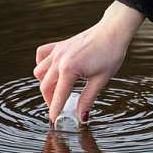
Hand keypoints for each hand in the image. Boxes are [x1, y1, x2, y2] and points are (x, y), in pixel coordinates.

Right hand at [34, 1, 143, 123]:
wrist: (113, 31)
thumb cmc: (110, 54)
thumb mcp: (101, 80)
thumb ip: (88, 99)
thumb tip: (81, 117)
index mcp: (69, 69)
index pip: (58, 96)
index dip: (55, 110)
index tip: (54, 121)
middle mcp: (59, 60)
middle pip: (45, 86)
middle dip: (50, 100)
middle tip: (59, 108)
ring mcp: (57, 51)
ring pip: (39, 72)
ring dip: (45, 84)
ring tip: (57, 91)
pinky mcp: (59, 45)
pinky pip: (42, 55)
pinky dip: (42, 64)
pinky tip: (52, 71)